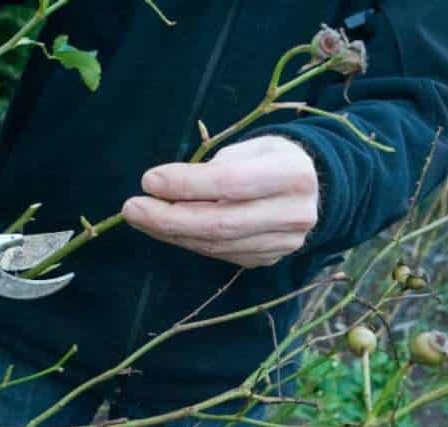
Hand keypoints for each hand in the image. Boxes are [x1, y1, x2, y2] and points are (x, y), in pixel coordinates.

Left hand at [122, 136, 317, 267]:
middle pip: (220, 223)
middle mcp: (293, 214)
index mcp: (293, 174)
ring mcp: (283, 243)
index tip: (149, 180)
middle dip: (169, 218)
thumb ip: (216, 166)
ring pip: (217, 244)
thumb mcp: (253, 146)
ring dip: (171, 233)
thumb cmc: (273, 159)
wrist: (315, 190)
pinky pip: (220, 254)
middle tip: (132, 208)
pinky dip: (188, 241)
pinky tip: (166, 229)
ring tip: (140, 217)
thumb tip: (167, 189)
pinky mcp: (268, 259)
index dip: (186, 184)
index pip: (231, 183)